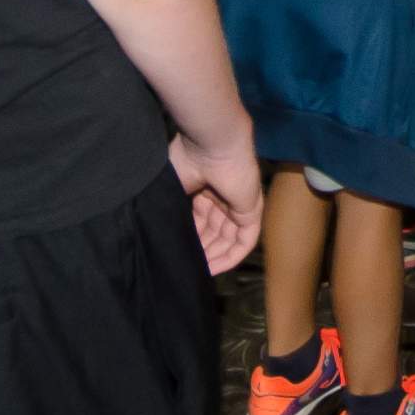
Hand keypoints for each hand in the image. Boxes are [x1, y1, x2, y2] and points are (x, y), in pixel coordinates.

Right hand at [171, 118, 259, 270]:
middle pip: (214, 233)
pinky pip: (245, 241)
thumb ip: (172, 210)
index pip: (199, 222)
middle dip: (200, 251)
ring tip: (195, 272)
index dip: (189, 239)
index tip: (175, 254)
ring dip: (213, 257)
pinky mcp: (252, 211)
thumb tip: (161, 234)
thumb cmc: (187, 157)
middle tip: (184, 266)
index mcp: (206, 189)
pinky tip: (213, 269)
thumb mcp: (172, 188)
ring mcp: (240, 205)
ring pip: (228, 240)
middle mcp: (224, 198)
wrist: (210, 143)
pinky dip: (230, 257)